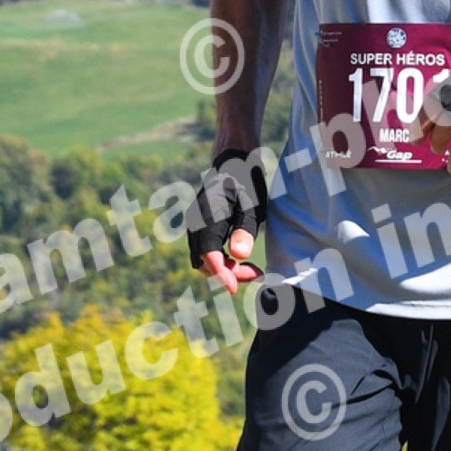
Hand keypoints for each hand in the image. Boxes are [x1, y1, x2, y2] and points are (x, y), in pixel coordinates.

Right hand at [192, 149, 267, 292]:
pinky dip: (220, 262)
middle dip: (228, 274)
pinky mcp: (198, 229)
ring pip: (203, 260)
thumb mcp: (254, 204)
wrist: (233, 161)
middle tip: (256, 273)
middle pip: (205, 261)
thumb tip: (238, 255)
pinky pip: (205, 253)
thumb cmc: (246, 182)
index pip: (209, 253)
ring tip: (251, 269)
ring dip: (224, 270)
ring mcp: (194, 226)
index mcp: (208, 214)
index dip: (221, 274)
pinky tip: (240, 261)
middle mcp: (195, 222)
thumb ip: (246, 229)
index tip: (234, 289)